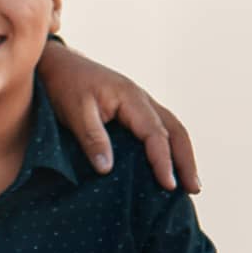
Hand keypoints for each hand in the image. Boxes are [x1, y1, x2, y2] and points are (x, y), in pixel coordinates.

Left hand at [38, 43, 198, 192]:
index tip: (169, 185)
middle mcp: (142, 99)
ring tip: (190, 183)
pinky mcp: (133, 110)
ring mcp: (140, 103)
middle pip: (175, 130)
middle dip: (186, 160)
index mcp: (131, 97)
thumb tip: (107, 169)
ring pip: (172, 128)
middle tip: (193, 189)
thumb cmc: (64, 84)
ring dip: (183, 155)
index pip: (155, 133)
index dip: (163, 160)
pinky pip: (159, 128)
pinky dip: (170, 147)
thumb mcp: (74, 111)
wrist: (57, 63)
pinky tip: (170, 165)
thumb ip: (92, 138)